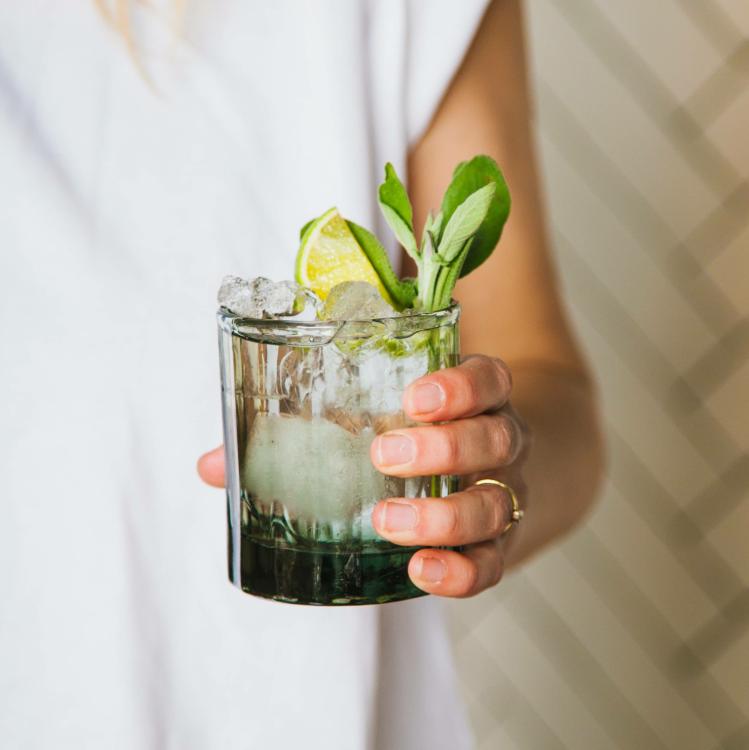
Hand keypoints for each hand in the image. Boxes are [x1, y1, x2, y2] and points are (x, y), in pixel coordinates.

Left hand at [197, 355, 528, 598]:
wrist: (483, 475)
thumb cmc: (413, 437)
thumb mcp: (371, 418)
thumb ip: (303, 431)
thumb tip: (211, 465)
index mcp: (474, 399)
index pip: (489, 379)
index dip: (461, 386)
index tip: (414, 398)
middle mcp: (499, 443)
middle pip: (494, 440)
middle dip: (442, 448)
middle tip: (382, 456)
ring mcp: (503, 496)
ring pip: (494, 504)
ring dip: (443, 515)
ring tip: (385, 521)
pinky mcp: (497, 547)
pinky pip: (493, 564)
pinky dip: (460, 571)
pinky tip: (419, 570)